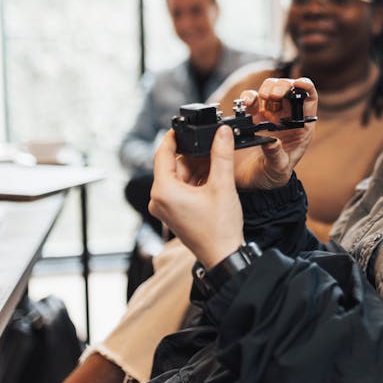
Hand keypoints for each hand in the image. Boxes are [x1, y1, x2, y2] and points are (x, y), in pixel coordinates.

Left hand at [149, 127, 243, 268]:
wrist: (223, 256)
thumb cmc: (219, 228)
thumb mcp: (222, 185)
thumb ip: (221, 154)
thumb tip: (221, 132)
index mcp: (163, 191)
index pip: (162, 154)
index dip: (173, 137)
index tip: (182, 125)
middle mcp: (159, 199)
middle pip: (173, 165)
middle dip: (193, 154)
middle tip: (212, 143)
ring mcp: (166, 208)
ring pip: (179, 177)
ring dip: (197, 168)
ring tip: (217, 162)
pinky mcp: (174, 214)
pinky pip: (182, 189)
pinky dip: (196, 181)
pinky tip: (213, 177)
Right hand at [230, 77, 317, 189]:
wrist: (252, 183)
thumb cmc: (272, 176)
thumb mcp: (278, 168)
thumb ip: (276, 155)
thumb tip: (272, 141)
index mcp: (300, 126)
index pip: (308, 99)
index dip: (306, 87)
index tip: (298, 83)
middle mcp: (285, 117)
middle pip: (288, 89)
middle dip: (282, 86)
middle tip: (273, 95)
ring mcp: (267, 116)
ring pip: (269, 90)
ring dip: (266, 88)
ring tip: (262, 97)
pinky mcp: (250, 118)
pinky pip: (250, 101)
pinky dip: (247, 97)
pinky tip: (245, 103)